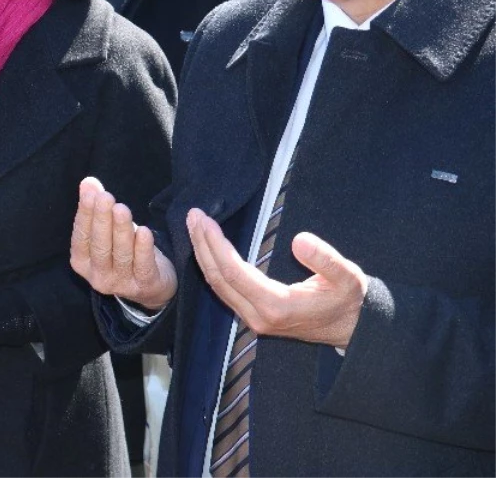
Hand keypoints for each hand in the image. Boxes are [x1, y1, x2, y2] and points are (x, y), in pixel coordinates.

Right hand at [70, 177, 176, 310]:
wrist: (150, 284)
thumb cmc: (123, 250)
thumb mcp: (107, 230)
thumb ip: (96, 206)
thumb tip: (88, 182)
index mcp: (82, 262)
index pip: (81, 237)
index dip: (85, 214)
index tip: (91, 194)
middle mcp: (98, 276)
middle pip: (99, 246)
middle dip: (102, 220)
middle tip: (106, 197)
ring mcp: (121, 284)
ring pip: (121, 255)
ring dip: (121, 230)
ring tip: (122, 209)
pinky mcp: (144, 287)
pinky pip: (143, 267)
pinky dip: (143, 249)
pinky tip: (145, 231)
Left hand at [187, 208, 366, 349]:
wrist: (351, 329)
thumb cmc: (348, 300)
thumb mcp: (348, 277)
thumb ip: (326, 259)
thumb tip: (300, 240)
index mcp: (277, 306)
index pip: (234, 272)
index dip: (216, 245)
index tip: (205, 220)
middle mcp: (258, 316)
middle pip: (219, 278)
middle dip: (202, 245)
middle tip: (193, 215)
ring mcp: (253, 319)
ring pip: (218, 286)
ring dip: (203, 255)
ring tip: (195, 226)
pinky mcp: (253, 316)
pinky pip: (224, 290)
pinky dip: (212, 266)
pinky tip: (207, 248)